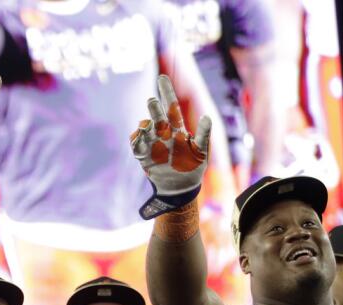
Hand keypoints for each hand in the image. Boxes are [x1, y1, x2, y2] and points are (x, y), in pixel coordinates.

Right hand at [130, 74, 210, 218]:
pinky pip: (137, 146)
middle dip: (154, 108)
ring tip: (146, 126)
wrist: (181, 188)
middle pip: (158, 116)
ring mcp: (153, 144)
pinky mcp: (144, 157)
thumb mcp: (202, 152)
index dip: (166, 92)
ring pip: (145, 129)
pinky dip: (135, 140)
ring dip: (145, 125)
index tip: (161, 77)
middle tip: (152, 101)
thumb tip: (207, 116)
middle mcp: (164, 134)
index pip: (172, 107)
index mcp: (178, 130)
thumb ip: (204, 134)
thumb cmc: (194, 168)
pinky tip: (138, 137)